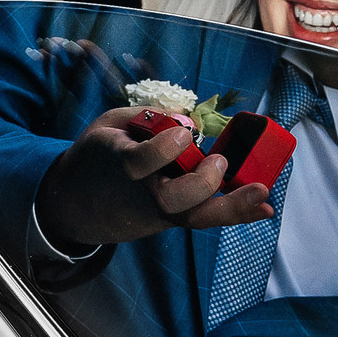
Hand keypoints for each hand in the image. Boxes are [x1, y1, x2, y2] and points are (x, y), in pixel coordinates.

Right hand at [35, 108, 275, 247]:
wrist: (74, 206)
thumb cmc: (97, 157)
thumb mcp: (109, 125)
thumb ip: (146, 117)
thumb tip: (189, 116)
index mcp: (119, 164)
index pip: (142, 163)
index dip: (165, 149)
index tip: (184, 134)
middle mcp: (142, 194)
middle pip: (174, 200)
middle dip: (202, 183)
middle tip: (218, 159)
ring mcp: (159, 212)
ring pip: (196, 217)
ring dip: (233, 206)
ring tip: (262, 191)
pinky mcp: (172, 220)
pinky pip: (204, 218)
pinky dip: (236, 212)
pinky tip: (263, 207)